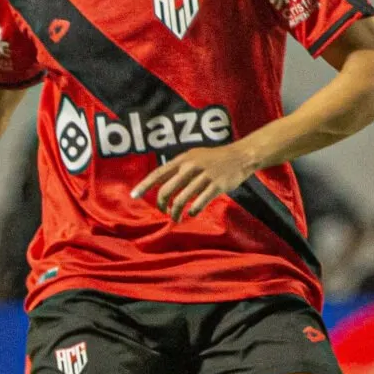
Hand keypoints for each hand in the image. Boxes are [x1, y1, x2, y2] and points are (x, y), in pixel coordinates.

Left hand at [132, 144, 260, 220]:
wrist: (240, 156)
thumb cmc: (214, 158)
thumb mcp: (193, 156)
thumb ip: (178, 168)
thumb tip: (160, 182)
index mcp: (183, 159)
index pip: (158, 173)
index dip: (145, 185)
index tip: (134, 195)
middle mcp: (191, 167)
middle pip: (167, 189)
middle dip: (162, 204)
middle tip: (163, 211)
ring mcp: (204, 176)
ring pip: (182, 199)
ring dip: (176, 212)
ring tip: (176, 217)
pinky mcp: (216, 186)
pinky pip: (200, 203)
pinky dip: (193, 210)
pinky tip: (192, 213)